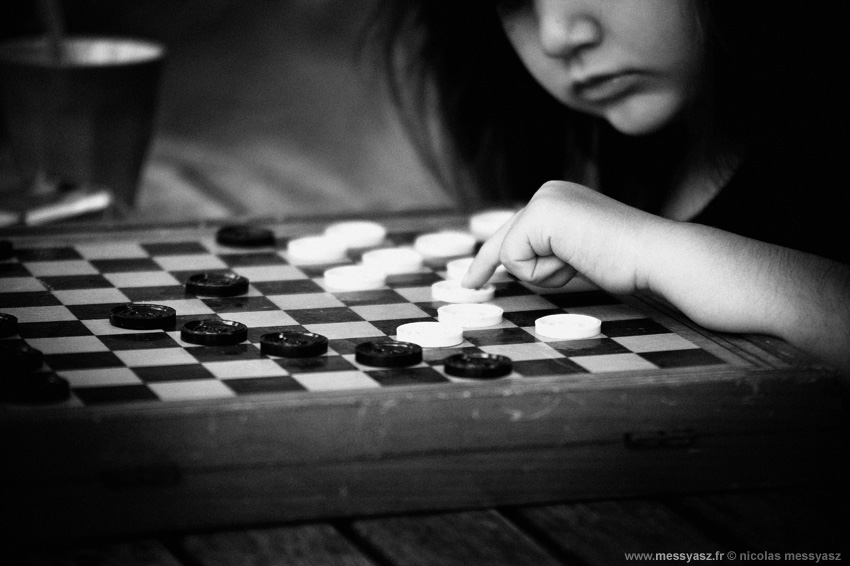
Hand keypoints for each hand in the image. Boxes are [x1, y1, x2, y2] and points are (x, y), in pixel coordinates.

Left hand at [463, 181, 665, 293]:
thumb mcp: (575, 252)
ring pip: (512, 254)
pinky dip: (543, 272)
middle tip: (465, 285)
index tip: (472, 276)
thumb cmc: (624, 259)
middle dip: (485, 265)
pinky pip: (517, 260)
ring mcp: (543, 199)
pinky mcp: (540, 214)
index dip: (488, 257)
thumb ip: (548, 251)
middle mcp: (547, 192)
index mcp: (557, 197)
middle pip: (503, 241)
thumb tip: (514, 265)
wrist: (653, 254)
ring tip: (580, 262)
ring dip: (544, 273)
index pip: (515, 232)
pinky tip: (575, 259)